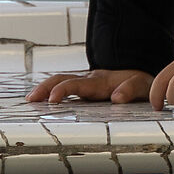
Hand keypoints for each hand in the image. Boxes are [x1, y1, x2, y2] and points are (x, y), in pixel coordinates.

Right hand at [26, 67, 151, 105]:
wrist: (141, 73)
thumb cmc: (141, 83)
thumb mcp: (142, 85)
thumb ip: (130, 89)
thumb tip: (116, 98)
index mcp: (100, 81)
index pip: (77, 84)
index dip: (63, 90)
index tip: (51, 99)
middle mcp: (89, 80)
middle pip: (62, 79)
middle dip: (45, 88)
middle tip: (32, 99)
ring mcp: (85, 83)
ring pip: (60, 81)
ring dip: (44, 89)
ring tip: (30, 99)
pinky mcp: (84, 88)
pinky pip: (64, 86)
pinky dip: (50, 91)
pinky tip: (41, 100)